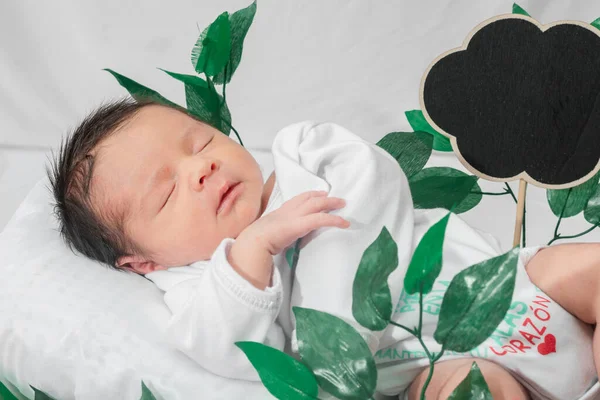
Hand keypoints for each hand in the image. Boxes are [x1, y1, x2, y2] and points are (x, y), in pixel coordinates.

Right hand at [228, 191, 348, 288]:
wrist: (253, 243)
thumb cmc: (256, 242)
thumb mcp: (267, 233)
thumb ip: (275, 233)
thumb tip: (279, 240)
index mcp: (279, 213)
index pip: (297, 199)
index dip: (309, 195)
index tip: (319, 194)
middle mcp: (288, 211)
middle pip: (309, 199)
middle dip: (323, 197)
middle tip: (336, 198)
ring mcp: (294, 216)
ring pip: (317, 205)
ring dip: (332, 203)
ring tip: (343, 205)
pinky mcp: (300, 224)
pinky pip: (322, 219)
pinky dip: (335, 220)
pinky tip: (344, 223)